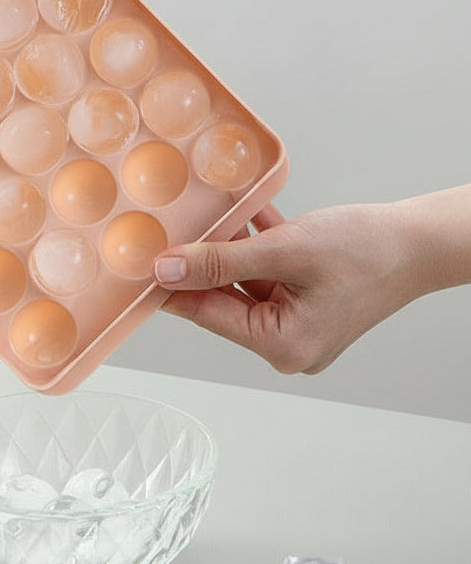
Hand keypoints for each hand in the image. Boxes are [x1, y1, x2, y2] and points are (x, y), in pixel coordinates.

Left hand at [152, 187, 470, 373]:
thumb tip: (167, 269)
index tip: (139, 267)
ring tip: (203, 219)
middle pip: (224, 300)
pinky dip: (255, 248)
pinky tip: (239, 218)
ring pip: (245, 282)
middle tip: (167, 234)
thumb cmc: (370, 250)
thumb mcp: (284, 251)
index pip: (208, 314)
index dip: (171, 287)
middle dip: (202, 263)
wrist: (424, 240)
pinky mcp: (306, 304)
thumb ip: (220, 262)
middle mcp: (287, 343)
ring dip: (229, 250)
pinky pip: (268, 275)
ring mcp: (297, 324)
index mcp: (282, 345)